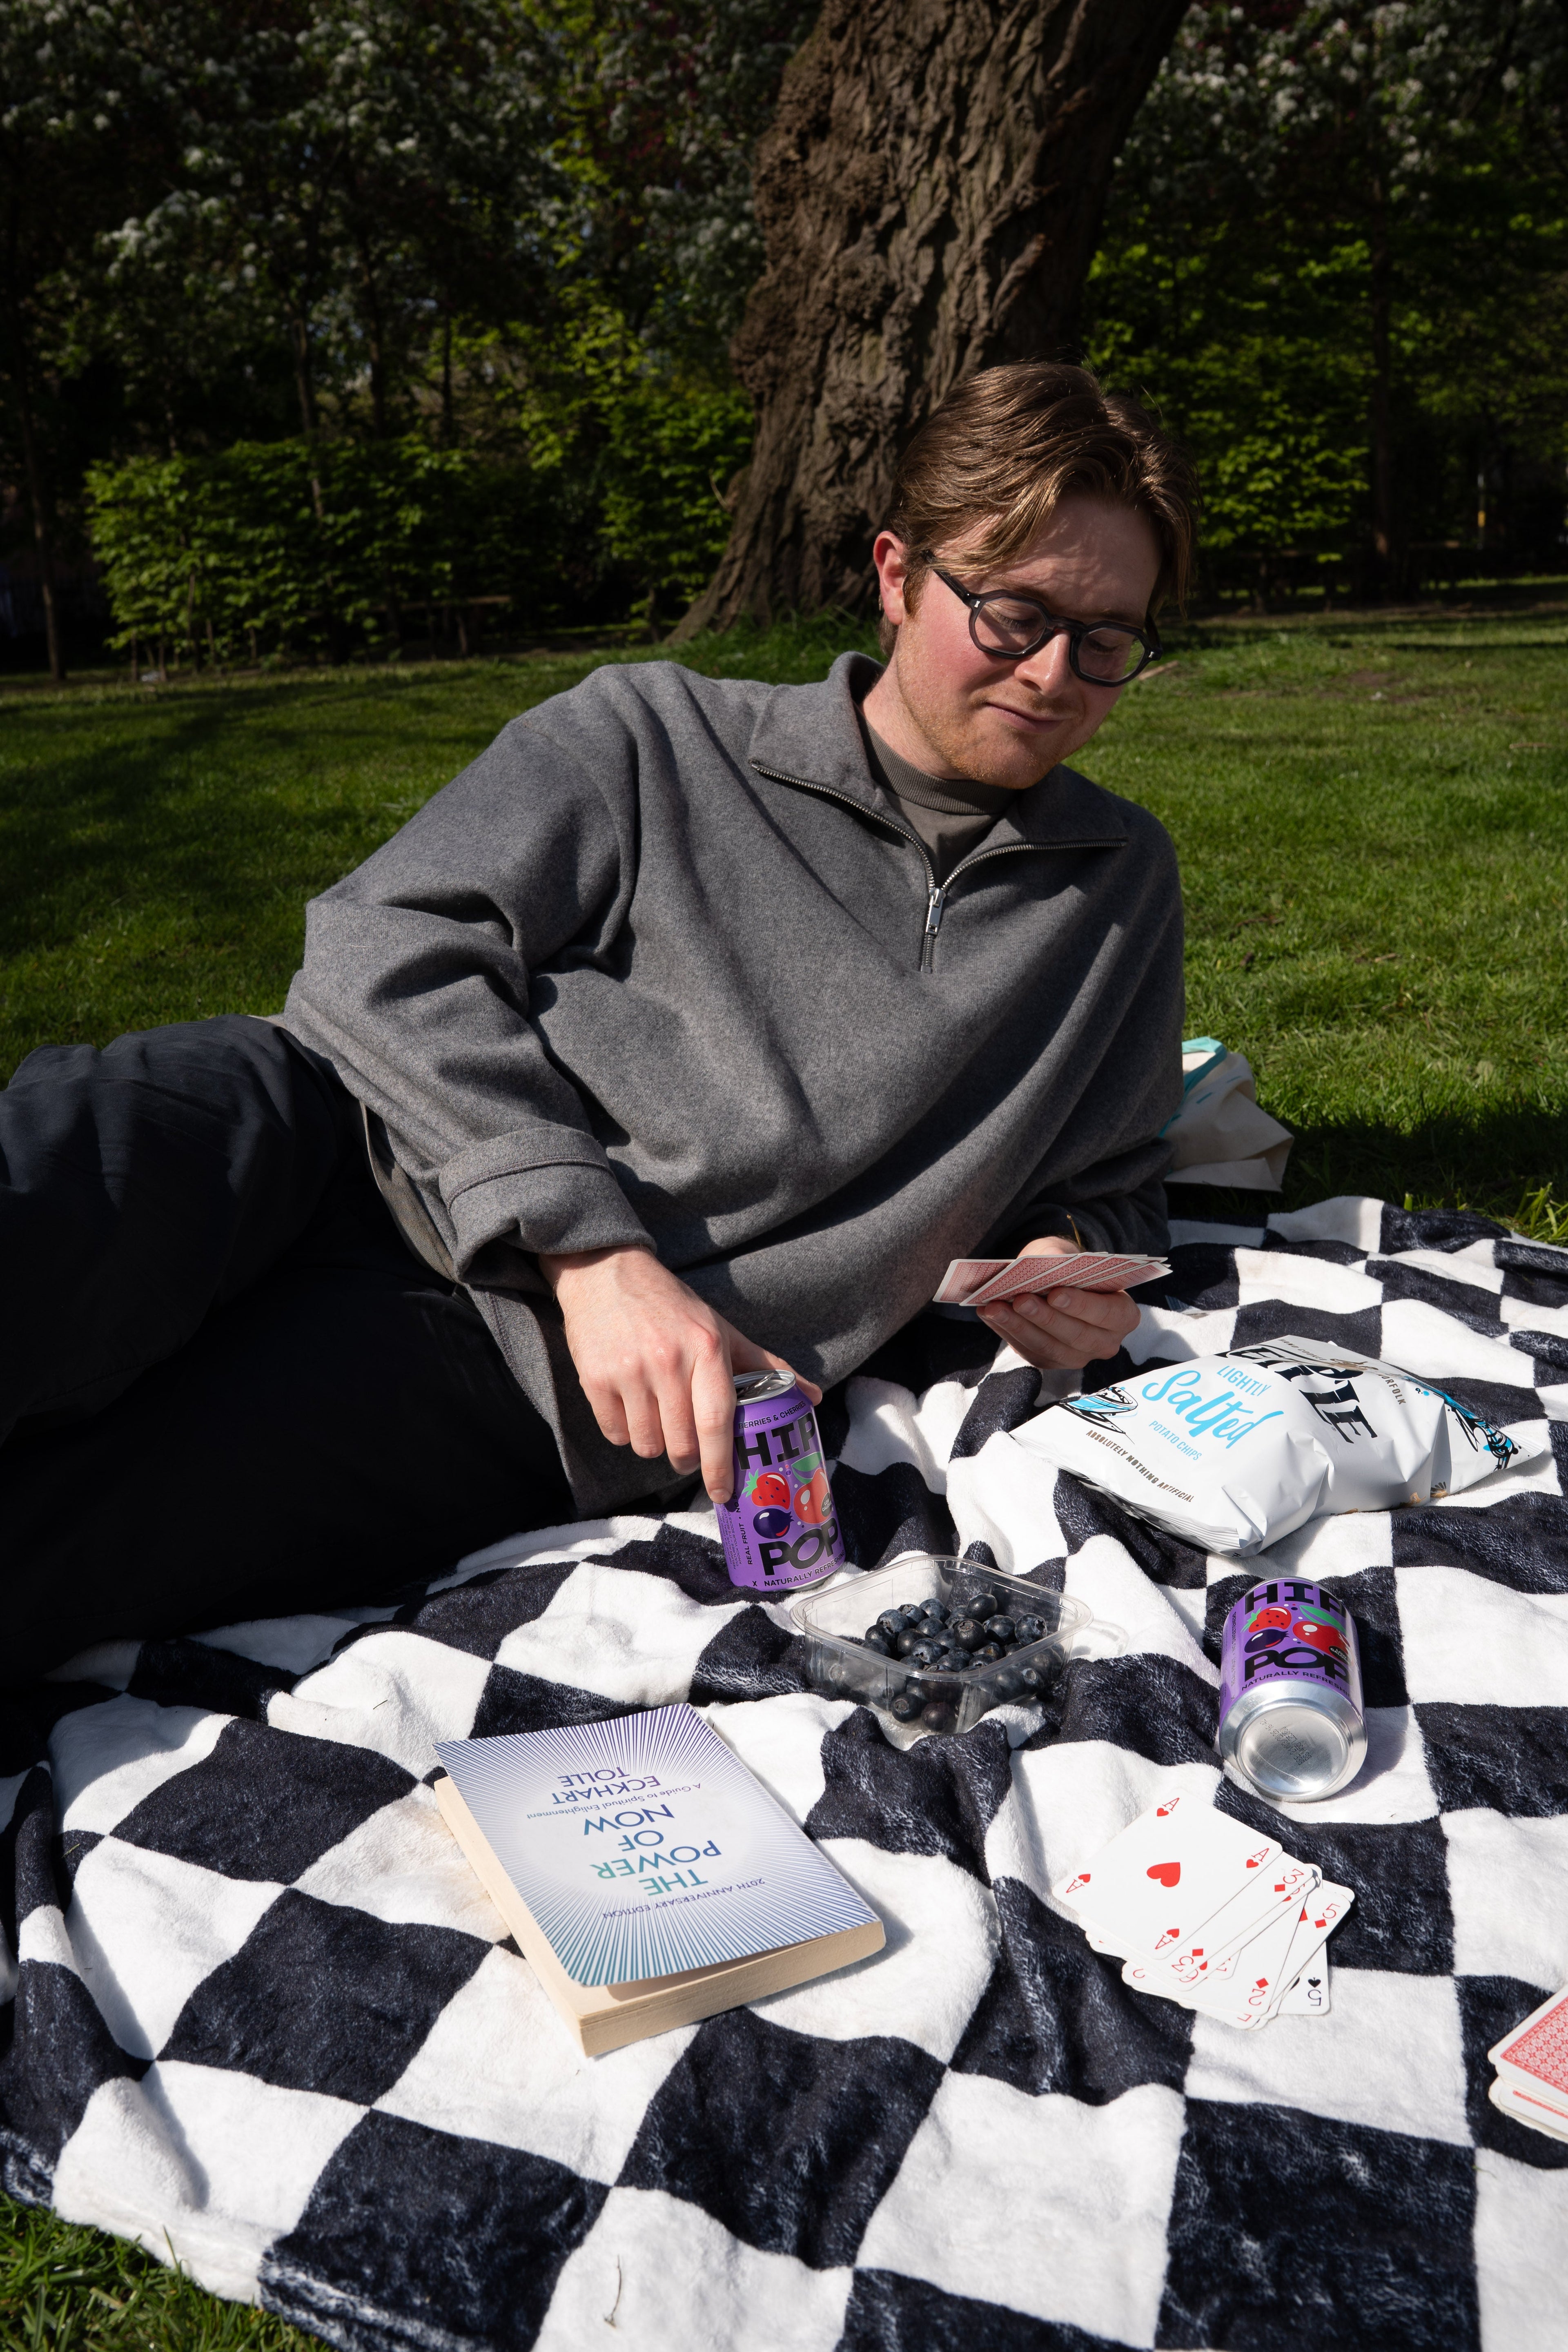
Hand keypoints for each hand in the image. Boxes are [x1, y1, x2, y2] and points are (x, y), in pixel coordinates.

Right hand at [539, 1244, 820, 1506]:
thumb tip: (813, 1396)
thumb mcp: (721, 1328)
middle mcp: (668, 1361)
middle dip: (688, 1459)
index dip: (720, 1466)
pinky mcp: (593, 1379)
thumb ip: (766, 1364)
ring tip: (658, 1416)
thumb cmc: (672, 1307)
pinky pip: (615, 1434)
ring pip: (647, 1445)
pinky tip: (630, 1404)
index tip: (722, 1493)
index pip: (717, 1422)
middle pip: (681, 1445)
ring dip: (655, 1443)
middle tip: (689, 1449)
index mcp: (707, 1348)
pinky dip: (625, 1430)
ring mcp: (628, 1371)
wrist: (606, 1273)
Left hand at [975, 1234, 1139, 1371]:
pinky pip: (1030, 1352)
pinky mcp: (1051, 1362)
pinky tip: (990, 1315)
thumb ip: (1062, 1257)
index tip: (1055, 1293)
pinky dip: (1008, 1333)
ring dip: (1019, 1327)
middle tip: (1020, 1299)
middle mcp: (1105, 1342)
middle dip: (1045, 1318)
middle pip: (1076, 1335)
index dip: (1081, 1305)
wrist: (1058, 1282)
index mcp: (1123, 1315)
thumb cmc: (1069, 1267)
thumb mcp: (1068, 1254)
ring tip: (995, 1307)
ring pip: (1049, 1348)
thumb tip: (1049, 1262)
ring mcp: (1078, 1357)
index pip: (1106, 1313)